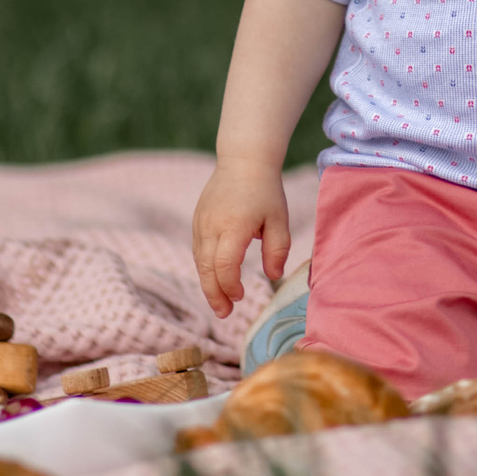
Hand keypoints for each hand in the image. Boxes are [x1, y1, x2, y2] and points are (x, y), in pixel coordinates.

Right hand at [192, 157, 290, 317]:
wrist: (243, 161)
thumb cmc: (265, 191)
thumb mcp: (279, 219)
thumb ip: (277, 249)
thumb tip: (273, 275)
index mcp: (234, 225)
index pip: (225, 264)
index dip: (230, 286)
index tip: (242, 297)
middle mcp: (212, 225)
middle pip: (205, 268)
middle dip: (214, 294)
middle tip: (225, 314)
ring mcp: (201, 223)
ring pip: (198, 262)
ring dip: (208, 284)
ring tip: (221, 303)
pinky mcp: (197, 221)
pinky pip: (197, 251)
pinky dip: (205, 269)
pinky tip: (216, 279)